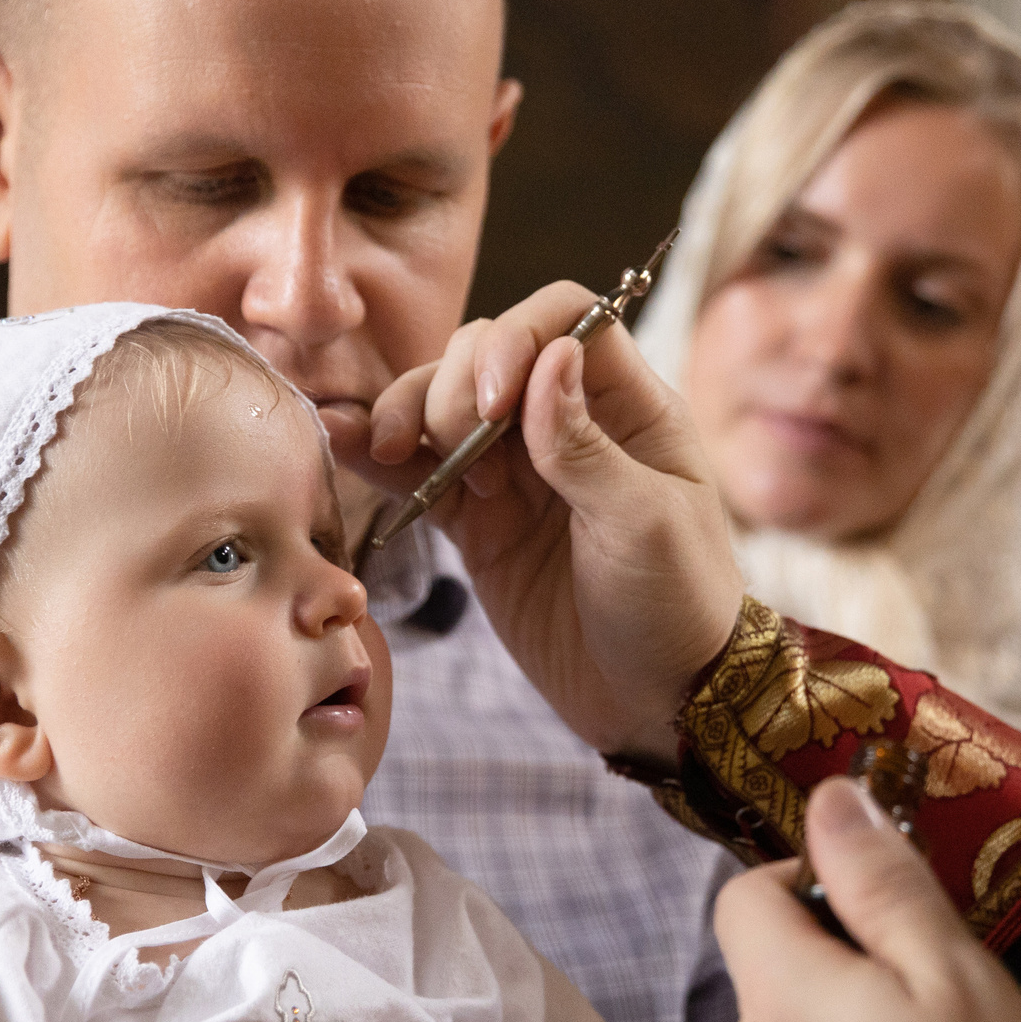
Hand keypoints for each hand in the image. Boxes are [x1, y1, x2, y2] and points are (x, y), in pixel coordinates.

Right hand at [343, 283, 742, 761]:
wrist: (659, 703)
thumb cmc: (677, 606)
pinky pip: (419, 473)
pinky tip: (343, 444)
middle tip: (454, 448)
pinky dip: (379, 457)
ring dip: (407, 412)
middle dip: (453, 384)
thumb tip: (550, 354)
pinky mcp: (477, 524)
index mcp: (629, 407)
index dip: (516, 337)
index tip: (493, 400)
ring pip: (444, 405)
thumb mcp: (644, 523)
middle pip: (488, 351)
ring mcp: (517, 473)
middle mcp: (567, 424)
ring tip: (394, 453)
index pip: (565, 318)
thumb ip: (584, 444)